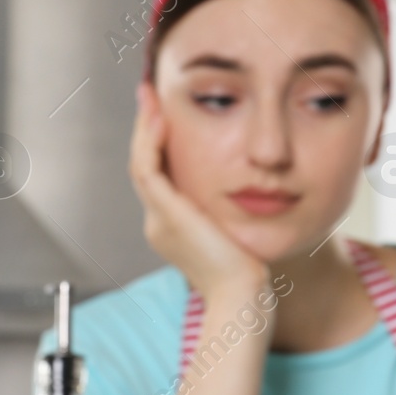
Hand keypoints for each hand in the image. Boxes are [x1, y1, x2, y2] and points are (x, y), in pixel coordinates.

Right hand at [130, 82, 269, 300]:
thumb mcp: (238, 235)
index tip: (165, 115)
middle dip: (147, 129)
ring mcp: (159, 220)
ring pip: (142, 164)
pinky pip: (148, 170)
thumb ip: (233, 213)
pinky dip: (151, 142)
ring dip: (144, 128)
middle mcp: (160, 224)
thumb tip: (254, 189)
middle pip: (145, 166)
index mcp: (173, 230)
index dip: (159, 145)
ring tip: (150, 98)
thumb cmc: (250, 277)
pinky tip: (161, 119)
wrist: (243, 299)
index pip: (160, 177)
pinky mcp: (167, 215)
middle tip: (150, 95)